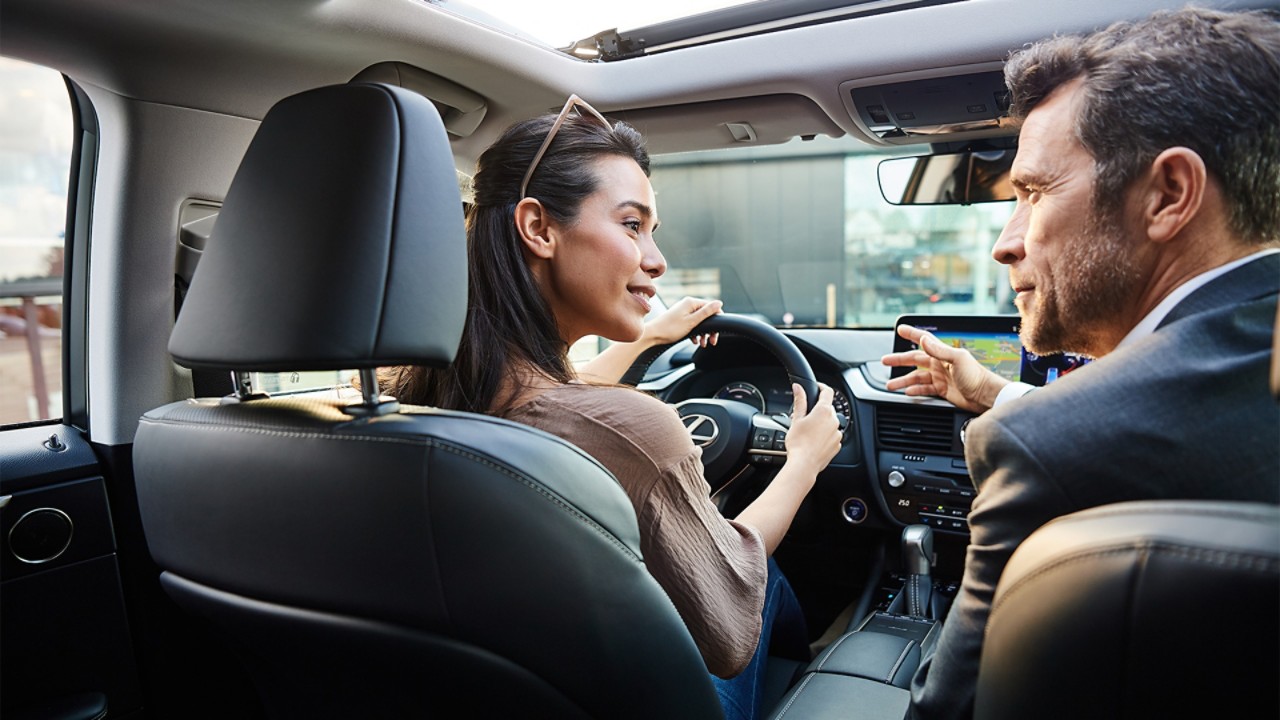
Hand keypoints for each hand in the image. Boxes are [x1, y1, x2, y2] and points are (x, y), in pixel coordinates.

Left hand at [641, 296, 722, 347]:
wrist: (653, 335)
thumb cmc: (670, 329)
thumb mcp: (692, 321)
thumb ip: (706, 312)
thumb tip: (719, 303)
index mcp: (691, 302)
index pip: (711, 307)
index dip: (717, 319)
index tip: (717, 332)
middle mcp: (687, 304)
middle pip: (706, 315)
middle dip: (710, 329)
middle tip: (712, 341)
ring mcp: (683, 311)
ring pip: (699, 321)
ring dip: (703, 333)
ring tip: (702, 343)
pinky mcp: (679, 318)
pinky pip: (692, 324)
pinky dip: (695, 332)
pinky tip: (694, 341)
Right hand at [784, 382, 841, 474]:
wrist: (804, 465)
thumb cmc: (799, 443)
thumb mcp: (796, 419)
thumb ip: (800, 401)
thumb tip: (798, 387)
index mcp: (824, 411)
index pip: (828, 392)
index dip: (822, 387)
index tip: (817, 388)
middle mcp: (834, 421)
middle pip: (828, 408)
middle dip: (817, 410)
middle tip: (805, 417)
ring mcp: (837, 434)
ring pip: (830, 423)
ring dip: (822, 424)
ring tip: (808, 432)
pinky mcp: (837, 445)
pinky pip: (832, 435)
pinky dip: (825, 435)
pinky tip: (814, 441)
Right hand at [880, 324, 1007, 412]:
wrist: (985, 395)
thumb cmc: (976, 375)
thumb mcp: (957, 359)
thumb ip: (939, 350)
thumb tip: (923, 339)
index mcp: (943, 353)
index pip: (924, 340)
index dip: (912, 334)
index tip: (900, 328)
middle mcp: (940, 364)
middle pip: (914, 360)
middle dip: (899, 360)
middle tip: (885, 361)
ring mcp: (940, 377)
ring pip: (916, 377)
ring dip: (903, 380)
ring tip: (890, 385)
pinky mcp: (942, 390)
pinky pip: (924, 389)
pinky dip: (915, 390)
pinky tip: (907, 392)